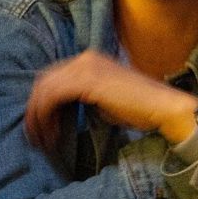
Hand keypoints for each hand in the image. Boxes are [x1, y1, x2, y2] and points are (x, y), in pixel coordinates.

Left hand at [24, 51, 196, 154]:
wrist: (163, 108)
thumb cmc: (139, 109)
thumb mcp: (105, 99)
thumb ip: (83, 97)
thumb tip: (61, 112)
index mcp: (90, 59)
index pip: (53, 77)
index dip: (42, 103)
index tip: (43, 128)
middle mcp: (85, 58)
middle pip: (44, 81)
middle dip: (35, 110)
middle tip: (35, 137)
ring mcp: (85, 66)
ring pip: (44, 89)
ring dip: (37, 117)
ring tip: (42, 141)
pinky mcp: (86, 80)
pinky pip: (52, 97)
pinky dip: (46, 117)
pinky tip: (52, 135)